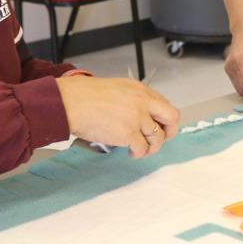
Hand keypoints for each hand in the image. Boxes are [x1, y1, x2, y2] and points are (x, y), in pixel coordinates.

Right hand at [55, 77, 178, 157]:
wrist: (70, 103)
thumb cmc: (85, 96)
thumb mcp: (117, 89)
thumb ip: (133, 100)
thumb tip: (141, 116)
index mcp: (140, 90)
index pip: (164, 105)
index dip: (164, 119)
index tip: (160, 126)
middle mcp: (143, 102)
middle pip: (172, 118)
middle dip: (169, 132)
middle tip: (160, 139)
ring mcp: (137, 118)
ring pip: (157, 138)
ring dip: (150, 147)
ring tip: (139, 150)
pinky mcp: (128, 134)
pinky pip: (142, 148)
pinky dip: (138, 153)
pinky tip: (131, 153)